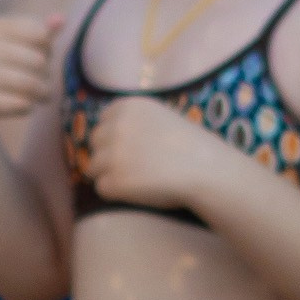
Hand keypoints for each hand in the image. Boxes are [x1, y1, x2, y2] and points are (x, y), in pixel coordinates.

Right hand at [0, 10, 63, 132]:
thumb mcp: (8, 43)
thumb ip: (38, 31)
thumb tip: (62, 19)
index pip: (41, 36)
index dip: (48, 49)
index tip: (41, 57)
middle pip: (39, 62)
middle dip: (46, 75)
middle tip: (41, 82)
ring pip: (32, 85)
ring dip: (44, 94)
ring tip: (42, 96)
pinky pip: (22, 105)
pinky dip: (28, 107)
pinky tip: (22, 106)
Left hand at [84, 93, 222, 211]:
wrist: (206, 169)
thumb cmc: (189, 146)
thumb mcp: (158, 117)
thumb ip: (132, 121)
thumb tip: (106, 136)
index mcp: (127, 106)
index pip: (102, 123)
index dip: (114, 139)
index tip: (133, 149)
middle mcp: (115, 126)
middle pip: (94, 144)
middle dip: (108, 156)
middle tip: (135, 168)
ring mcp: (112, 154)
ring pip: (93, 168)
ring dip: (111, 175)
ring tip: (138, 180)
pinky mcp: (114, 180)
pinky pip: (102, 188)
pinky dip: (116, 193)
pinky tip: (138, 191)